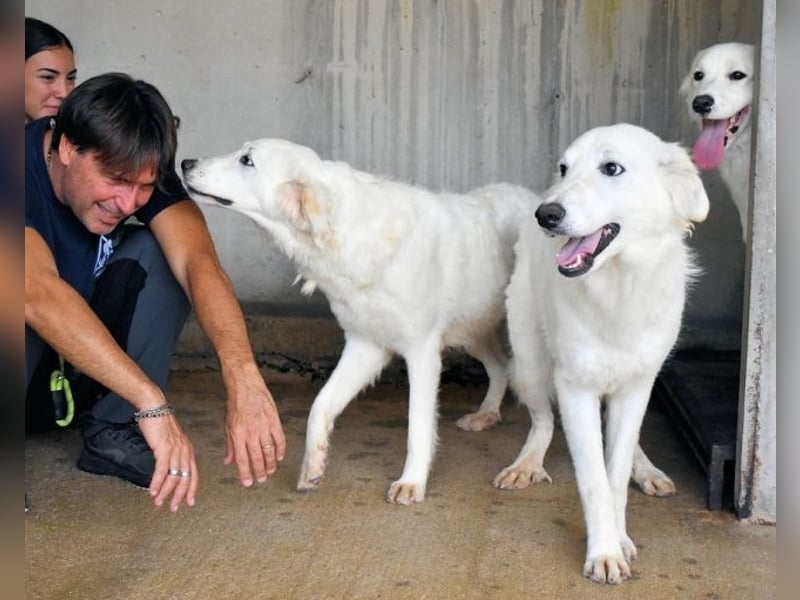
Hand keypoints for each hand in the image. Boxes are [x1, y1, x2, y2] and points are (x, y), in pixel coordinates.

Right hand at [138, 413, 197, 510]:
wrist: (154, 408)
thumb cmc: (160, 424)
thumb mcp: (171, 442)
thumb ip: (172, 455)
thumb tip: (168, 470)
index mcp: (188, 450)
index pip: (194, 474)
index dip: (191, 490)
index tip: (189, 502)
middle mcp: (185, 451)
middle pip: (185, 479)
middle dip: (179, 496)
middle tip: (173, 508)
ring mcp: (176, 450)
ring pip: (174, 477)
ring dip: (165, 492)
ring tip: (158, 502)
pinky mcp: (164, 448)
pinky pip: (162, 470)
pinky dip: (157, 483)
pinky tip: (152, 491)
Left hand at [223, 366, 285, 486]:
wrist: (245, 385)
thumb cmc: (235, 404)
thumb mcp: (227, 425)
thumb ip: (230, 445)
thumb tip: (228, 461)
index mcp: (237, 435)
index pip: (242, 460)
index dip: (245, 473)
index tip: (248, 483)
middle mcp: (251, 433)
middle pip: (257, 458)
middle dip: (259, 472)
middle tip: (261, 480)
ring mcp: (264, 427)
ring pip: (269, 451)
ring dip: (270, 464)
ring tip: (270, 472)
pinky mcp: (274, 420)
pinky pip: (279, 439)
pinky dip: (280, 450)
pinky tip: (279, 457)